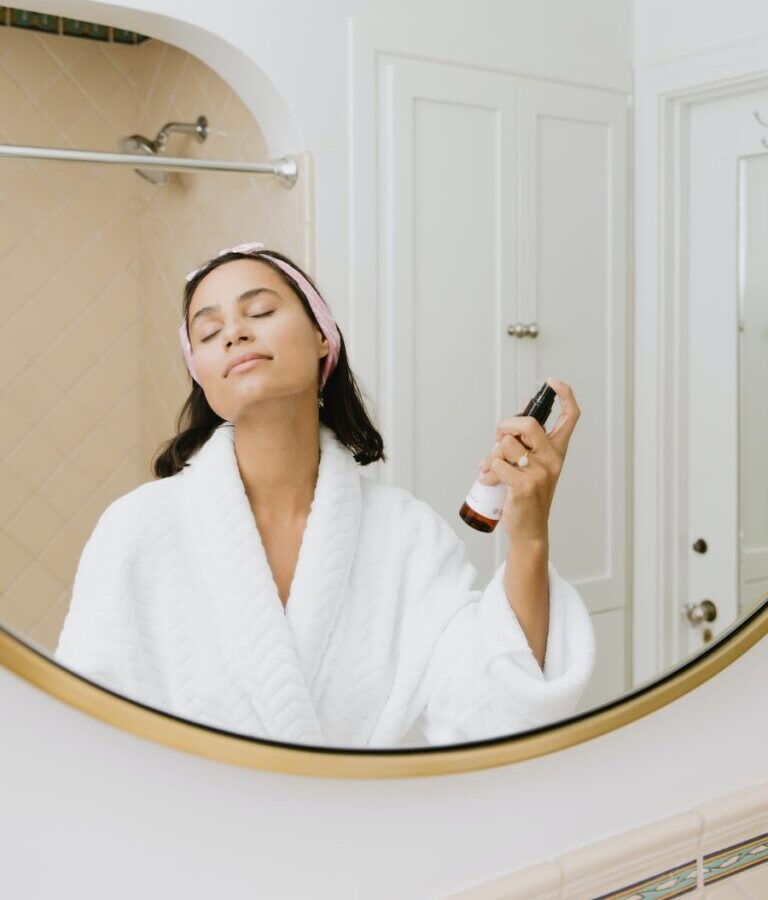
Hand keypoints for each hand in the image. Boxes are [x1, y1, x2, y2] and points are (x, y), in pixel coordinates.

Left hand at [477, 377, 580, 542]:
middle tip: (498, 439)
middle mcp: (553, 459)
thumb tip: (510, 423)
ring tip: (492, 468)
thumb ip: (525, 445)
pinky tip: (489, 480)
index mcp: (557, 451)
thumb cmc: (527, 495)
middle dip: (505, 426)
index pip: (570, 417)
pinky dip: (487, 471)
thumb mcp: (532, 467)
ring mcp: (540, 472)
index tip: (552, 382)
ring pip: (506, 445)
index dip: (564, 395)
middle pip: (527, 423)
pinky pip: (497, 463)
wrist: (529, 529)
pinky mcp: (524, 485)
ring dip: (492, 454)